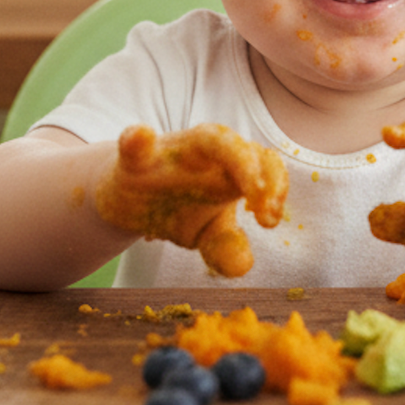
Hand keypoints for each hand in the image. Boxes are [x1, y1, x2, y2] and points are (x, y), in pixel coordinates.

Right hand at [95, 124, 287, 277]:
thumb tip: (242, 267)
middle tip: (261, 206)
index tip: (269, 221)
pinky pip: (135, 142)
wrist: (128, 203)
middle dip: (256, 172)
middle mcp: (209, 153)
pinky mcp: (134, 159)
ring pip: (207, 138)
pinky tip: (139, 138)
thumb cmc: (178, 212)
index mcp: (231, 169)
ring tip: (244, 181)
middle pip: (243, 147)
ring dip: (231, 154)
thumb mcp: (206, 235)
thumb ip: (226, 248)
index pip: (266, 164)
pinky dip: (137, 140)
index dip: (276, 188)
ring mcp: (172, 151)